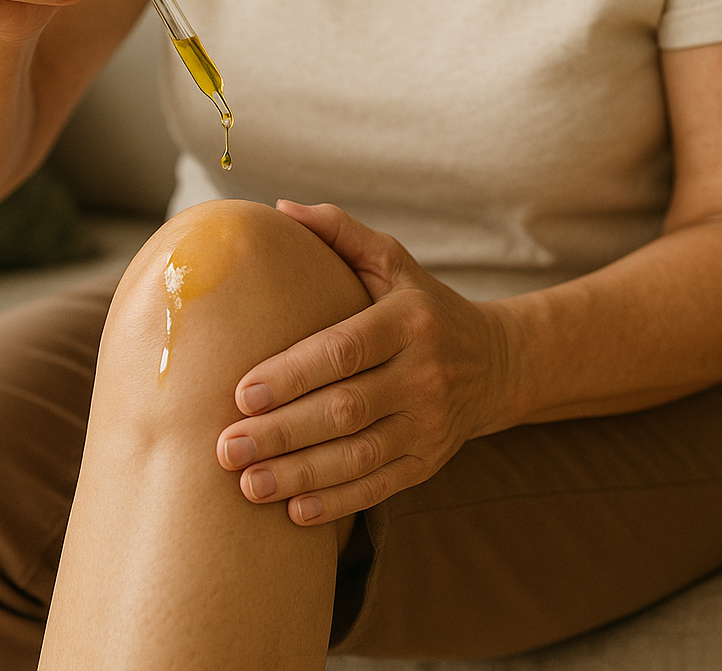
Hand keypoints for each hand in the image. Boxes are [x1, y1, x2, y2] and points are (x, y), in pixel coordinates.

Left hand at [216, 201, 507, 525]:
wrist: (495, 361)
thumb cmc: (423, 304)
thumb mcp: (392, 261)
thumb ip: (339, 232)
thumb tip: (280, 208)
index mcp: (408, 320)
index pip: (344, 350)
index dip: (292, 374)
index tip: (241, 393)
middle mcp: (424, 373)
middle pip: (346, 409)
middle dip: (282, 432)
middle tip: (226, 448)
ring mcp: (430, 422)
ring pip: (360, 456)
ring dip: (300, 475)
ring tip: (247, 484)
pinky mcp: (429, 461)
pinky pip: (381, 487)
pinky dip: (337, 502)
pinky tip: (293, 513)